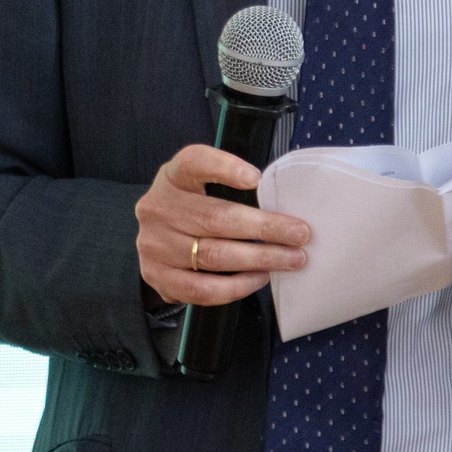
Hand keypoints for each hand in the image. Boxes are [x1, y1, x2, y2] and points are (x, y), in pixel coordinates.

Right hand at [135, 145, 311, 306]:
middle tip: (299, 234)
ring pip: (213, 256)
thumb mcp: (198, 186)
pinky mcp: (157, 277)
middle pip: (215, 218)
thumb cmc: (190, 209)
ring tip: (290, 259)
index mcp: (172, 178)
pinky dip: (235, 287)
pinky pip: (201, 289)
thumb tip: (282, 205)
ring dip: (259, 260)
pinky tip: (258, 278)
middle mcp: (159, 209)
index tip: (256, 178)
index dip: (224, 168)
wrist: (151, 241)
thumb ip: (228, 189)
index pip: (193, 162)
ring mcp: (155, 245)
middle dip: (265, 228)